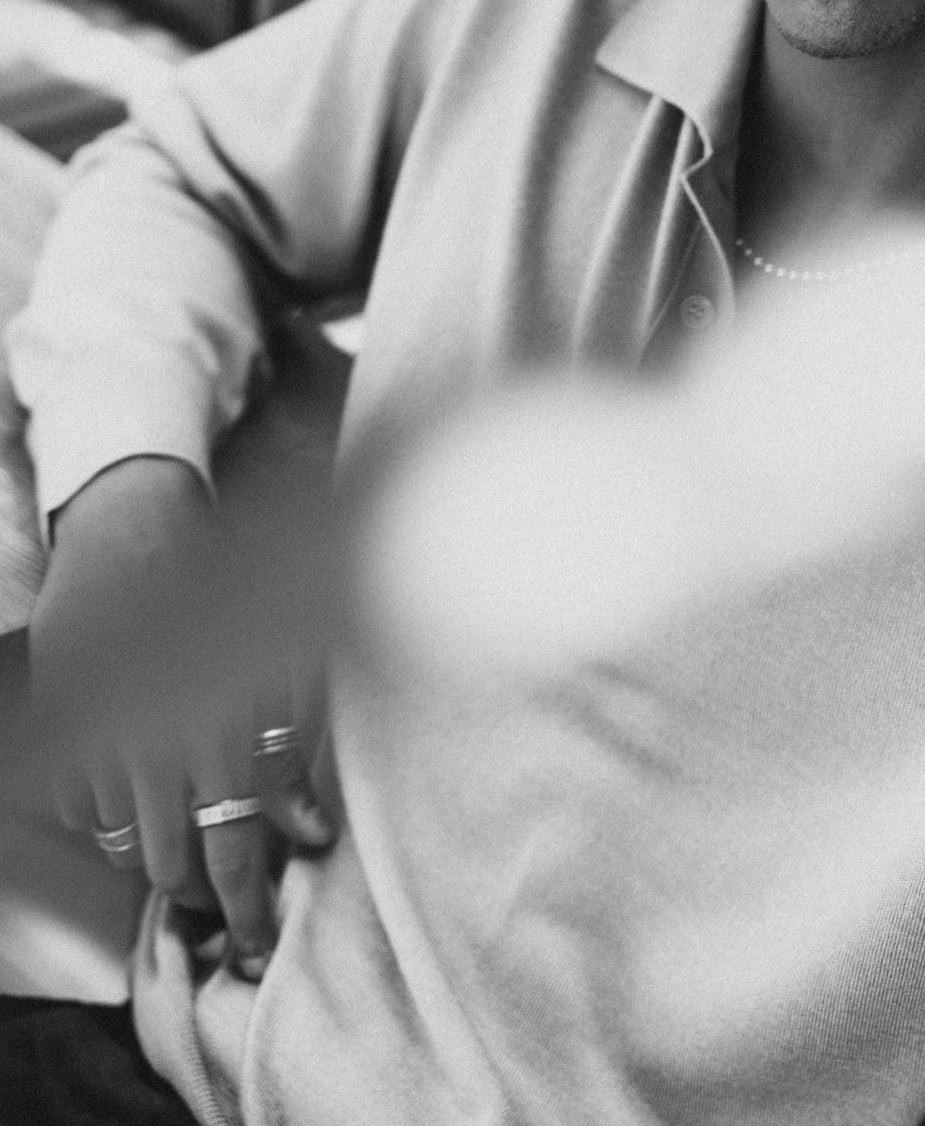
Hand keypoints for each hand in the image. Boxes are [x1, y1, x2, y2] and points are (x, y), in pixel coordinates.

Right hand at [28, 456, 333, 978]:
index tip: (254, 945)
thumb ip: (292, 757)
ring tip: (185, 836)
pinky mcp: (64, 724)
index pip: (233, 856)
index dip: (244, 912)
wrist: (136, 527)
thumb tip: (313, 834)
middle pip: (172, 866)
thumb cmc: (225, 586)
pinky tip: (138, 792)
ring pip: (123, 843)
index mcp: (221, 729)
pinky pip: (82, 807)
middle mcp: (157, 743)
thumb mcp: (277, 664)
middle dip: (200, 890)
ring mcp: (102, 736)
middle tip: (224, 891)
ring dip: (155, 850)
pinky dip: (110, 815)